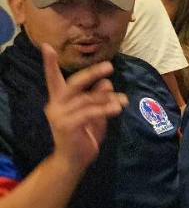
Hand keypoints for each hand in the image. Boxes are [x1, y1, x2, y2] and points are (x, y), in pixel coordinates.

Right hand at [42, 44, 126, 167]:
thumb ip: (99, 99)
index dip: (50, 63)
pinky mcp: (67, 125)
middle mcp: (55, 104)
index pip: (53, 78)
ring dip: (108, 99)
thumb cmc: (84, 135)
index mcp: (59, 99)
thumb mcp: (94, 114)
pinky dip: (105, 109)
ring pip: (87, 99)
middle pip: (74, 83)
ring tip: (124, 101)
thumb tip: (107, 82)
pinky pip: (90, 112)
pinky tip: (117, 108)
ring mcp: (59, 115)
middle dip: (92, 73)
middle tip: (109, 66)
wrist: (74, 160)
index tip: (46, 46)